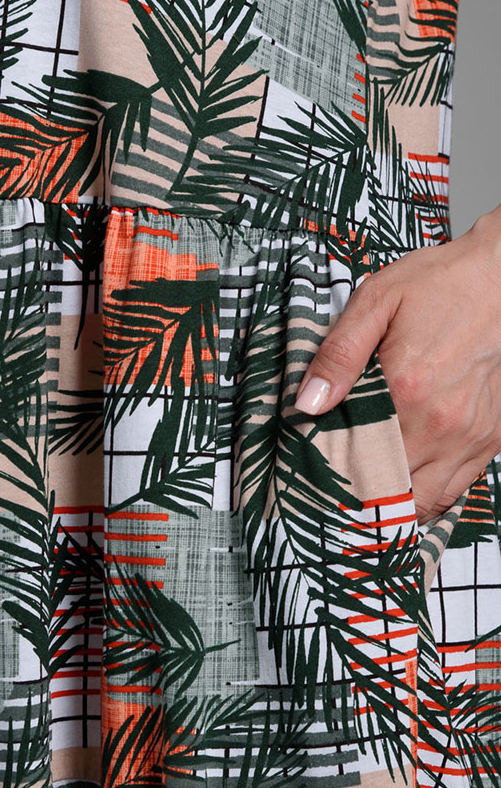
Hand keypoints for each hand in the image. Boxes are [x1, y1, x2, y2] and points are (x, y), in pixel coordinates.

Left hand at [293, 206, 500, 525]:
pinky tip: (406, 488)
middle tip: (330, 496)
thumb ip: (338, 354)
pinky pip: (455, 491)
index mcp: (405, 390)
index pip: (353, 456)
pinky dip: (427, 498)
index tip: (309, 480)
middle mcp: (440, 423)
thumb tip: (306, 404)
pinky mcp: (490, 440)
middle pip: (386, 486)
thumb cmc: (442, 283)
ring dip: (393, 505)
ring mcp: (469, 436)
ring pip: (422, 501)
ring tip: (364, 499)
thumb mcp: (378, 301)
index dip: (327, 475)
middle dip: (355, 495)